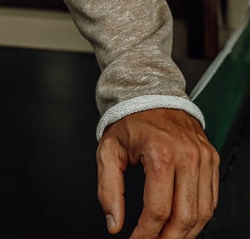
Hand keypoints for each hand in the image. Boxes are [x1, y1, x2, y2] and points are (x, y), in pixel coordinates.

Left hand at [97, 108, 218, 237]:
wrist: (152, 95)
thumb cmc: (130, 121)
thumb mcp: (108, 150)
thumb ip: (108, 188)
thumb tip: (114, 222)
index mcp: (160, 153)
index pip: (158, 209)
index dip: (146, 234)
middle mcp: (187, 156)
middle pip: (184, 216)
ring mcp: (203, 158)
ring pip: (202, 212)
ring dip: (186, 233)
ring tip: (168, 237)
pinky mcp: (211, 159)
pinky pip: (211, 199)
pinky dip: (199, 216)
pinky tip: (184, 222)